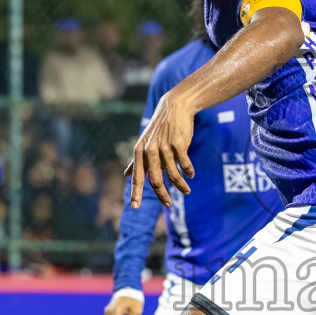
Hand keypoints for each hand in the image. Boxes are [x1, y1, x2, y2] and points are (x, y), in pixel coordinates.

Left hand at [127, 90, 195, 207]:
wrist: (175, 107)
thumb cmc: (160, 129)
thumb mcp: (144, 143)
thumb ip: (136, 160)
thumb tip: (124, 174)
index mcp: (140, 152)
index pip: (137, 176)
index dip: (136, 192)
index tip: (135, 207)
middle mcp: (150, 151)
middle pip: (154, 180)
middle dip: (162, 195)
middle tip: (169, 205)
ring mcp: (164, 147)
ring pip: (172, 174)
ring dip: (180, 186)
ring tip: (186, 191)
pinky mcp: (178, 144)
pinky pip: (184, 164)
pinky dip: (188, 172)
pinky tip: (191, 175)